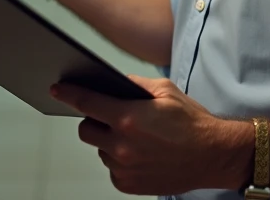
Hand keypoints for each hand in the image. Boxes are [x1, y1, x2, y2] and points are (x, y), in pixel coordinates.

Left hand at [51, 76, 251, 195]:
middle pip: (86, 130)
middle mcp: (122, 145)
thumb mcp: (165, 91)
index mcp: (129, 118)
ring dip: (110, 142)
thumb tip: (114, 84)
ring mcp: (124, 167)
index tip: (57, 90)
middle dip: (95, 121)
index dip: (69, 94)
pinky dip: (119, 160)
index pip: (87, 103)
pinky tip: (140, 153)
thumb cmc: (191, 122)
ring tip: (136, 138)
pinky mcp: (128, 185)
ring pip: (100, 150)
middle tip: (114, 118)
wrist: (211, 155)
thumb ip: (134, 85)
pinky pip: (111, 168)